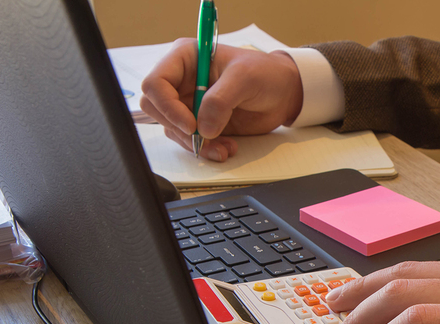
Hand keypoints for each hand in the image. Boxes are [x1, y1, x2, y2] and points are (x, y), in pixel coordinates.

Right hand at [140, 40, 303, 161]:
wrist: (283, 93)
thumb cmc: (265, 74)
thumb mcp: (245, 79)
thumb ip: (221, 101)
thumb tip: (203, 128)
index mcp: (184, 59)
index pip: (155, 83)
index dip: (168, 107)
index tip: (191, 125)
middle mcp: (181, 80)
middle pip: (156, 108)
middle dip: (179, 128)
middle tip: (204, 137)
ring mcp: (189, 103)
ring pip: (172, 128)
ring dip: (196, 143)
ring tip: (224, 147)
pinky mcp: (200, 122)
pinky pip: (190, 140)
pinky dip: (206, 149)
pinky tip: (226, 148)